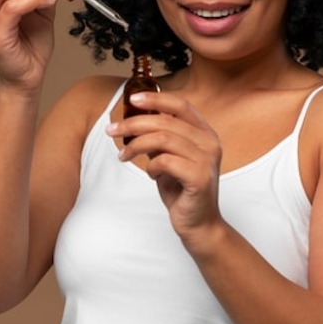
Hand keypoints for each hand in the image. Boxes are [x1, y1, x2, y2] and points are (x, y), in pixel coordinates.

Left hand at [112, 92, 224, 246]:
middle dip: (134, 124)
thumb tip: (135, 119)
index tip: (132, 99)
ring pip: (163, 138)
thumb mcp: (168, 158)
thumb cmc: (182, 190)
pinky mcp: (199, 177)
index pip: (181, 105)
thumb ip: (159, 139)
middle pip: (166, 121)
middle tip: (112, 131)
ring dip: (136, 145)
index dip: (156, 99)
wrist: (199, 224)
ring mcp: (207, 159)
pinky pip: (165, 161)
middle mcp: (209, 142)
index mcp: (205, 133)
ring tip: (124, 155)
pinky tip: (151, 175)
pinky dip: (151, 166)